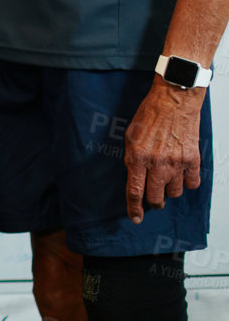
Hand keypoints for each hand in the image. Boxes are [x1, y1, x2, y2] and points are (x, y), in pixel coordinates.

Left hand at [123, 76, 204, 222]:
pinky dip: (186, 182)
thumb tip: (135, 178)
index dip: (134, 209)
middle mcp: (157, 164)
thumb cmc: (149, 115)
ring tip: (167, 177)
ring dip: (170, 190)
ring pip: (175, 193)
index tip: (135, 219)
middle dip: (154, 202)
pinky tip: (181, 172)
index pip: (135, 192)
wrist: (173, 101)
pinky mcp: (192, 160)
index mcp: (137, 157)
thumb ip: (132, 159)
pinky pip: (191, 184)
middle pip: (155, 198)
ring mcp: (176, 164)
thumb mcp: (129, 136)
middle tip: (154, 198)